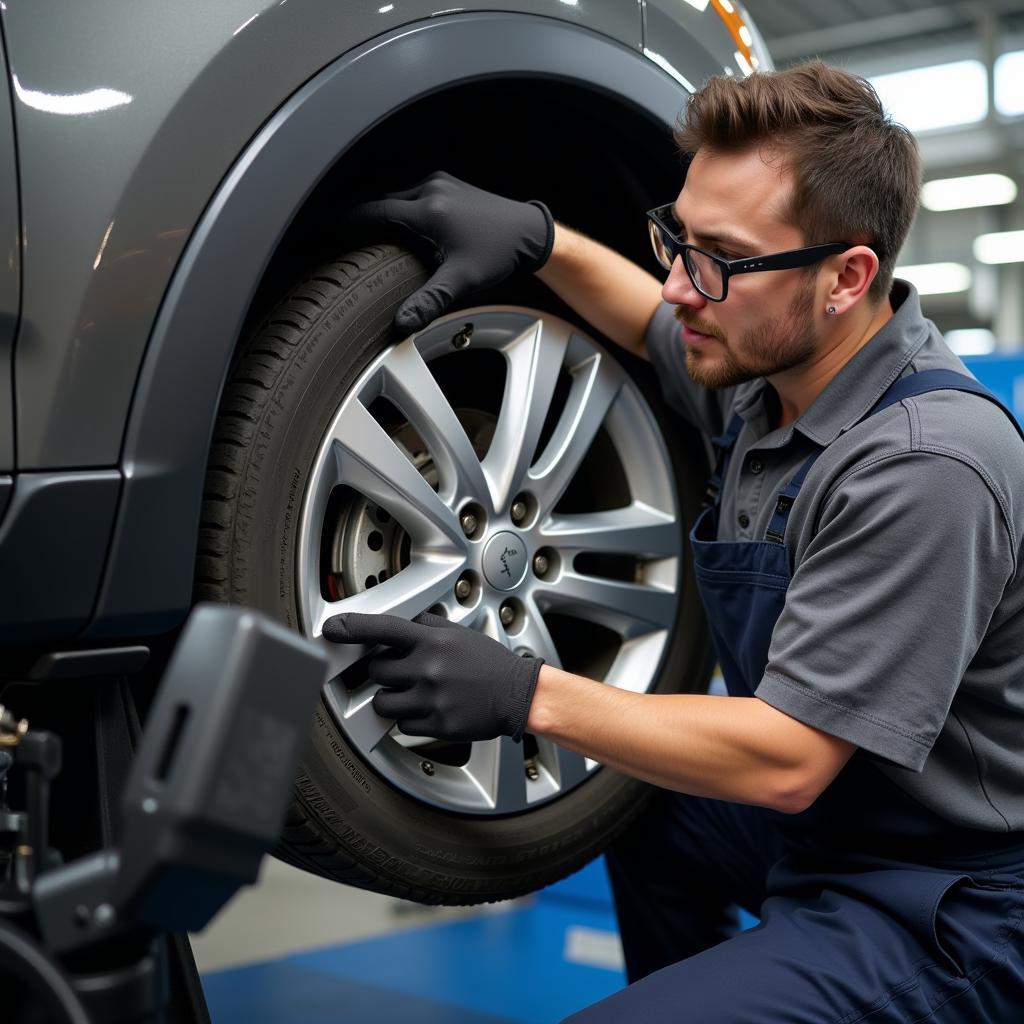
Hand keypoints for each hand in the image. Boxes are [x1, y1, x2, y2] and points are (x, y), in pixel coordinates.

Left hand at [322, 611, 542, 741]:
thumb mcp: (458, 634)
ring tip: (411, 694)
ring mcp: (430, 699)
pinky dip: (409, 719)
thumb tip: (402, 622)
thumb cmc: (489, 664)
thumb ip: (427, 626)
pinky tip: (427, 709)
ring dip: (391, 698)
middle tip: (402, 672)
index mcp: (432, 642)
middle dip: (383, 672)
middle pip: (377, 671)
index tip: (333, 629)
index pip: (383, 629)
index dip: (353, 628)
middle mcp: (427, 669)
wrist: (517, 694)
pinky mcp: (436, 725)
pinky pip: (402, 726)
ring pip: (383, 702)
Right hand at [345, 171, 553, 331]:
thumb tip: (401, 323)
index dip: (344, 223)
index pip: (372, 212)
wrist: (530, 233)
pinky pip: (412, 193)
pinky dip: (398, 207)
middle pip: (380, 202)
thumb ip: (429, 301)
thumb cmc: (499, 253)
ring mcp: (440, 183)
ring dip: (380, 212)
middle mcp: (430, 189)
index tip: (324, 232)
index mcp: (427, 209)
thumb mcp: (462, 280)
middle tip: (339, 237)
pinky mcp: (449, 185)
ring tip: (364, 234)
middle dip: (359, 219)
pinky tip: (396, 226)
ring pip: (396, 196)